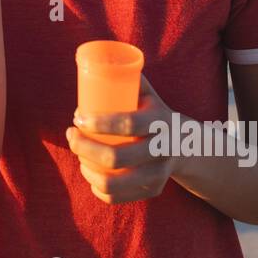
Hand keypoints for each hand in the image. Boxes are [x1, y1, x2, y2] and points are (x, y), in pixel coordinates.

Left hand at [65, 73, 179, 204]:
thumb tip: (97, 59)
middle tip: (71, 134)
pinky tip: (88, 173)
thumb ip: (127, 75)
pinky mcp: (152, 190)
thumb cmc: (153, 111)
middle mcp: (162, 151)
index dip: (98, 123)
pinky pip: (116, 197)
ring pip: (112, 182)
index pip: (128, 124)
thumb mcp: (147, 93)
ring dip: (86, 168)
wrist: (186, 143)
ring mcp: (158, 174)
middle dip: (83, 147)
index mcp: (160, 121)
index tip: (77, 117)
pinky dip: (96, 187)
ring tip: (78, 153)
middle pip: (115, 157)